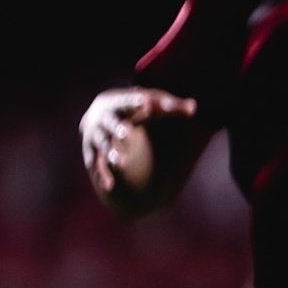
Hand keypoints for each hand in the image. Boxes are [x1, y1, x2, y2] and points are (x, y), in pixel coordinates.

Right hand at [79, 87, 198, 204]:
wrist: (102, 111)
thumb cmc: (134, 106)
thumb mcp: (149, 101)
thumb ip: (171, 105)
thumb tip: (194, 108)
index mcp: (117, 102)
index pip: (127, 101)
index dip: (136, 102)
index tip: (147, 103)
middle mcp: (104, 118)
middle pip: (110, 123)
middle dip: (119, 129)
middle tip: (129, 136)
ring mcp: (96, 135)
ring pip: (102, 144)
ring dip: (111, 154)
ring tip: (123, 164)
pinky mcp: (93, 150)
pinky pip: (97, 163)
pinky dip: (103, 174)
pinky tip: (110, 186)